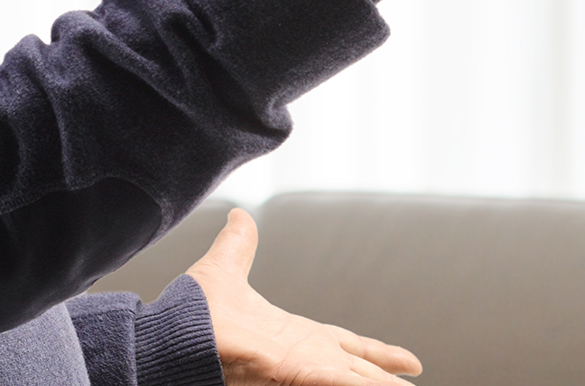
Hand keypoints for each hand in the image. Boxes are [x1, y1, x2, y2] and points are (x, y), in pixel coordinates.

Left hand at [187, 208, 422, 385]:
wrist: (172, 331)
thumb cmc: (189, 312)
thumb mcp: (224, 269)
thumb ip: (238, 244)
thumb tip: (238, 215)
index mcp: (297, 336)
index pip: (350, 347)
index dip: (379, 355)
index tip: (412, 363)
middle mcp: (306, 358)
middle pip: (361, 372)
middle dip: (388, 381)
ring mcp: (304, 370)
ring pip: (359, 383)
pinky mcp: (298, 375)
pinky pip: (343, 383)